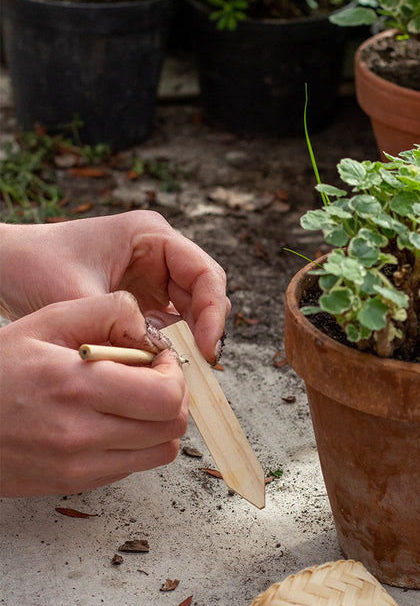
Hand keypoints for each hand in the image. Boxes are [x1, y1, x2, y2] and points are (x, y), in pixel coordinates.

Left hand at [0, 211, 229, 362]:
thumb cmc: (35, 267)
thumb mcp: (78, 297)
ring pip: (192, 311)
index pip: (204, 274)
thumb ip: (120, 327)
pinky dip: (171, 344)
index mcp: (150, 235)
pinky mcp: (144, 297)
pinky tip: (163, 365)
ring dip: (190, 339)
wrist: (6, 267)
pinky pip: (171, 322)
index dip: (213, 312)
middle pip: (205, 293)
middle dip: (205, 329)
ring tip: (182, 369)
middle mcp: (158, 253)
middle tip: (199, 366)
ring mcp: (152, 275)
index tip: (206, 348)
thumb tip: (159, 360)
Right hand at [0, 291, 188, 496]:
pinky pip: (134, 466)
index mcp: (76, 386)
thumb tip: (150, 323)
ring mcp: (79, 465)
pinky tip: (112, 421)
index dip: (175, 375)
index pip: (165, 396)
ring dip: (160, 425)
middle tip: (153, 380)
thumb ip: (103, 310)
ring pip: (161, 452)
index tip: (160, 361)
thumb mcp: (43, 322)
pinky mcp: (76, 482)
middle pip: (172, 427)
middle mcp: (81, 433)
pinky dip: (137, 444)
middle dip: (174, 398)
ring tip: (135, 402)